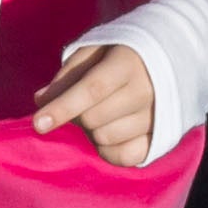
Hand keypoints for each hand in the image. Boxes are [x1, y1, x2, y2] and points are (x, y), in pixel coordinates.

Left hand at [31, 40, 163, 166]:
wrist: (169, 60)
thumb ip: (68, 74)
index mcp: (129, 62)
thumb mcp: (94, 51)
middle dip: (76, 113)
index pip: (92, 89)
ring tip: (102, 110)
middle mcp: (147, 91)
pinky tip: (110, 130)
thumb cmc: (120, 53)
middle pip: (92, 118)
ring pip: (104, 138)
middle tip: (83, 99)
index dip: (62, 107)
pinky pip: (123, 157)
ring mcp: (156, 118)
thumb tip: (41, 100)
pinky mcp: (160, 139)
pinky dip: (108, 148)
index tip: (38, 123)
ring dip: (91, 130)